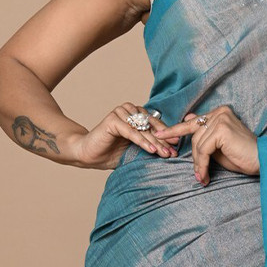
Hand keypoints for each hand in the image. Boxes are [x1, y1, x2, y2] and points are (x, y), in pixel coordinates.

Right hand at [65, 102, 180, 170]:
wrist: (90, 155)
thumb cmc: (112, 153)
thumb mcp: (136, 149)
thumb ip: (149, 145)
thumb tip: (170, 150)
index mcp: (136, 115)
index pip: (155, 124)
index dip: (166, 135)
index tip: (177, 146)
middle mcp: (129, 111)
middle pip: (150, 125)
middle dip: (163, 140)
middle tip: (173, 152)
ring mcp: (120, 113)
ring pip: (142, 128)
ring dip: (154, 141)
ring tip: (164, 153)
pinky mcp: (112, 119)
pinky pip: (131, 131)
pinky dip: (141, 141)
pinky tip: (151, 150)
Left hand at [156, 105, 259, 184]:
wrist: (263, 161)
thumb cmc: (242, 156)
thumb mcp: (218, 146)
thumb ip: (203, 137)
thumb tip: (186, 120)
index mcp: (219, 112)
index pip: (192, 121)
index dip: (174, 130)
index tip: (158, 134)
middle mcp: (219, 112)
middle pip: (193, 134)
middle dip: (191, 155)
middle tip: (193, 172)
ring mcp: (220, 119)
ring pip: (197, 144)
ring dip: (198, 164)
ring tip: (203, 177)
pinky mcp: (221, 130)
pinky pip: (203, 150)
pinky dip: (202, 165)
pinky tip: (205, 175)